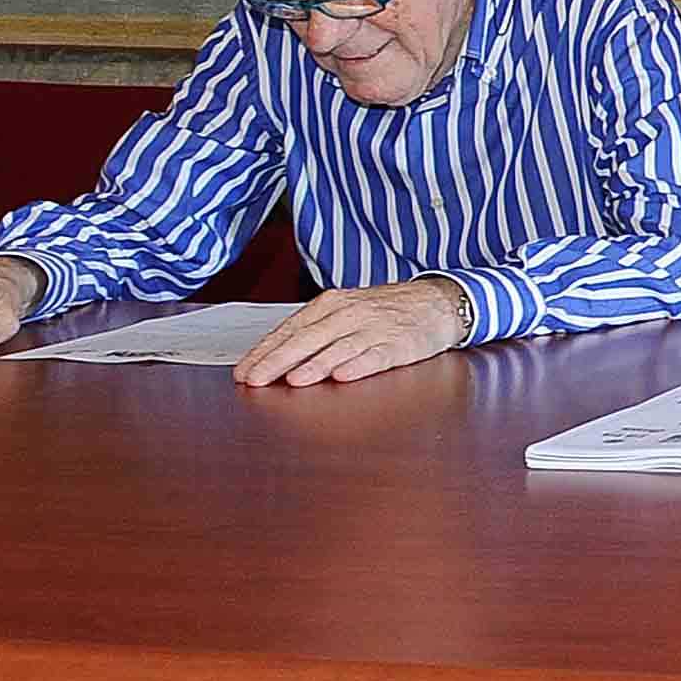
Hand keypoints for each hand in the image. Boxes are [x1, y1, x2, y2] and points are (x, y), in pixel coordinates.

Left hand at [236, 278, 472, 387]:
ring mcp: (376, 328)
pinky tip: (343, 376)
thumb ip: (315, 329)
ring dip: (315, 364)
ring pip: (339, 347)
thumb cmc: (386, 310)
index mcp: (332, 304)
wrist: (438, 301)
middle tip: (255, 380)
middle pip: (308, 337)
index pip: (290, 328)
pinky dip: (359, 365)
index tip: (243, 371)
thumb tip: (274, 355)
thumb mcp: (346, 309)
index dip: (264, 350)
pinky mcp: (400, 344)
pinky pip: (376, 355)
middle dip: (278, 360)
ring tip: (294, 380)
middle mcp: (351, 313)